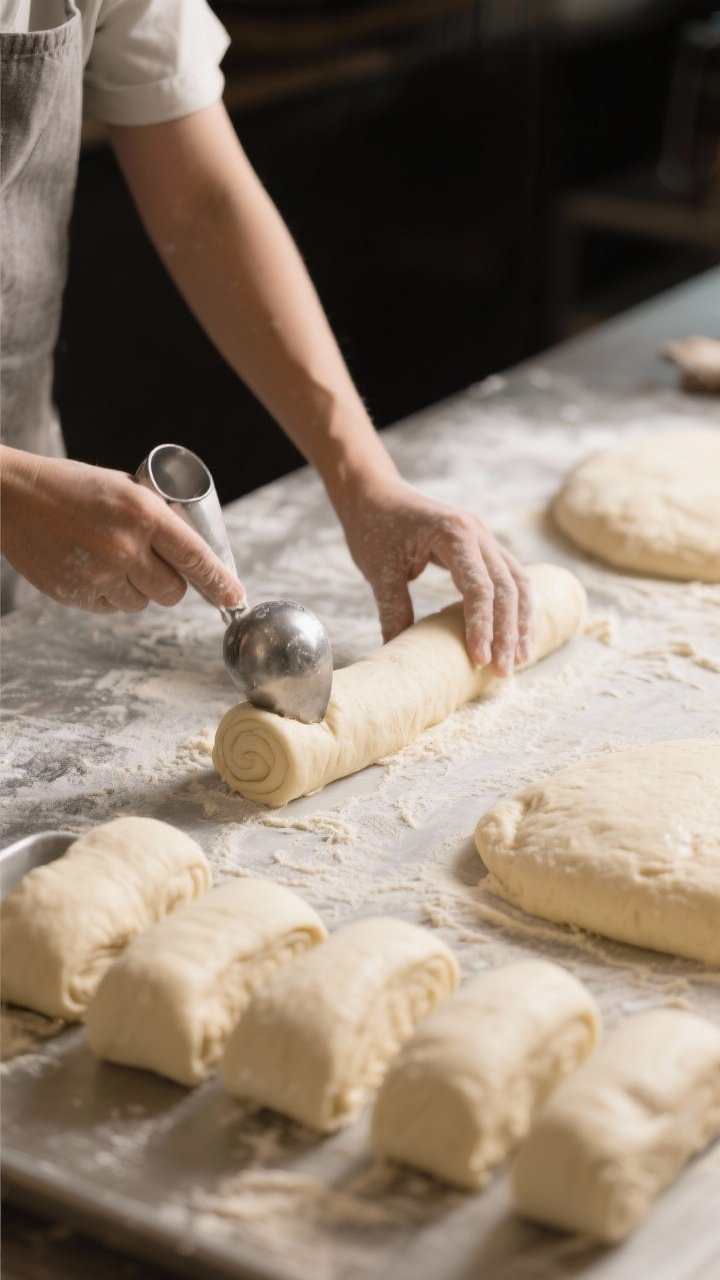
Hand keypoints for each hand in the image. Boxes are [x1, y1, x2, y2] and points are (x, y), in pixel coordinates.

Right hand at [0, 449, 243, 614]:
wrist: (12, 497)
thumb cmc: (72, 486)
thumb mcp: (123, 486)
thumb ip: (156, 518)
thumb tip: (190, 553)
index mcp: (143, 513)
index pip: (196, 558)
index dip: (221, 583)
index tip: (235, 597)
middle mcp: (125, 547)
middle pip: (173, 592)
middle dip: (172, 584)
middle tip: (156, 566)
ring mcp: (99, 574)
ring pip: (142, 603)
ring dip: (137, 589)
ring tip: (113, 559)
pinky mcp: (76, 593)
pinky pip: (111, 608)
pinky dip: (109, 595)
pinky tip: (92, 568)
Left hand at [336, 476, 531, 675]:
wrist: (373, 491)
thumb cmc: (373, 527)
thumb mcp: (379, 570)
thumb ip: (393, 610)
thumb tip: (398, 654)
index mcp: (453, 534)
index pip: (480, 587)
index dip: (482, 626)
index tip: (479, 660)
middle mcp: (477, 532)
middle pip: (508, 588)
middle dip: (508, 632)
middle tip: (503, 671)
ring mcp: (484, 537)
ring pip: (518, 582)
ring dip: (520, 622)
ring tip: (520, 659)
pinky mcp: (483, 546)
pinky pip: (511, 577)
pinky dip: (516, 607)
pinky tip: (515, 633)